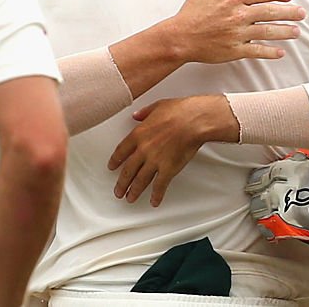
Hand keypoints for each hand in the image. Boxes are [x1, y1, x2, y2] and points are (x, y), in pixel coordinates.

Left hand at [108, 94, 234, 205]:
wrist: (195, 120)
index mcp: (139, 134)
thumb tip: (137, 115)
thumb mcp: (158, 105)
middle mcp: (143, 149)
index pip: (121, 151)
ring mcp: (155, 161)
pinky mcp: (168, 169)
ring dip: (133, 191)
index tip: (112, 167)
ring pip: (140, 181)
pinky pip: (159, 186)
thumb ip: (145, 112)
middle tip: (118, 190)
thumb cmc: (181, 111)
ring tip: (130, 198)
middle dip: (121, 183)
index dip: (115, 161)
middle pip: (127, 170)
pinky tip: (154, 201)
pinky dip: (156, 196)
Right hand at [168, 0, 305, 62]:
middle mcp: (238, 15)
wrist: (179, 38)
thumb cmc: (190, 15)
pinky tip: (281, 52)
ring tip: (296, 32)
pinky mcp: (235, 50)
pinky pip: (257, 51)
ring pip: (267, 31)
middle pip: (270, 12)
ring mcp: (238, 34)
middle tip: (301, 13)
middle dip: (288, 12)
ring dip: (284, 31)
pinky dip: (270, 52)